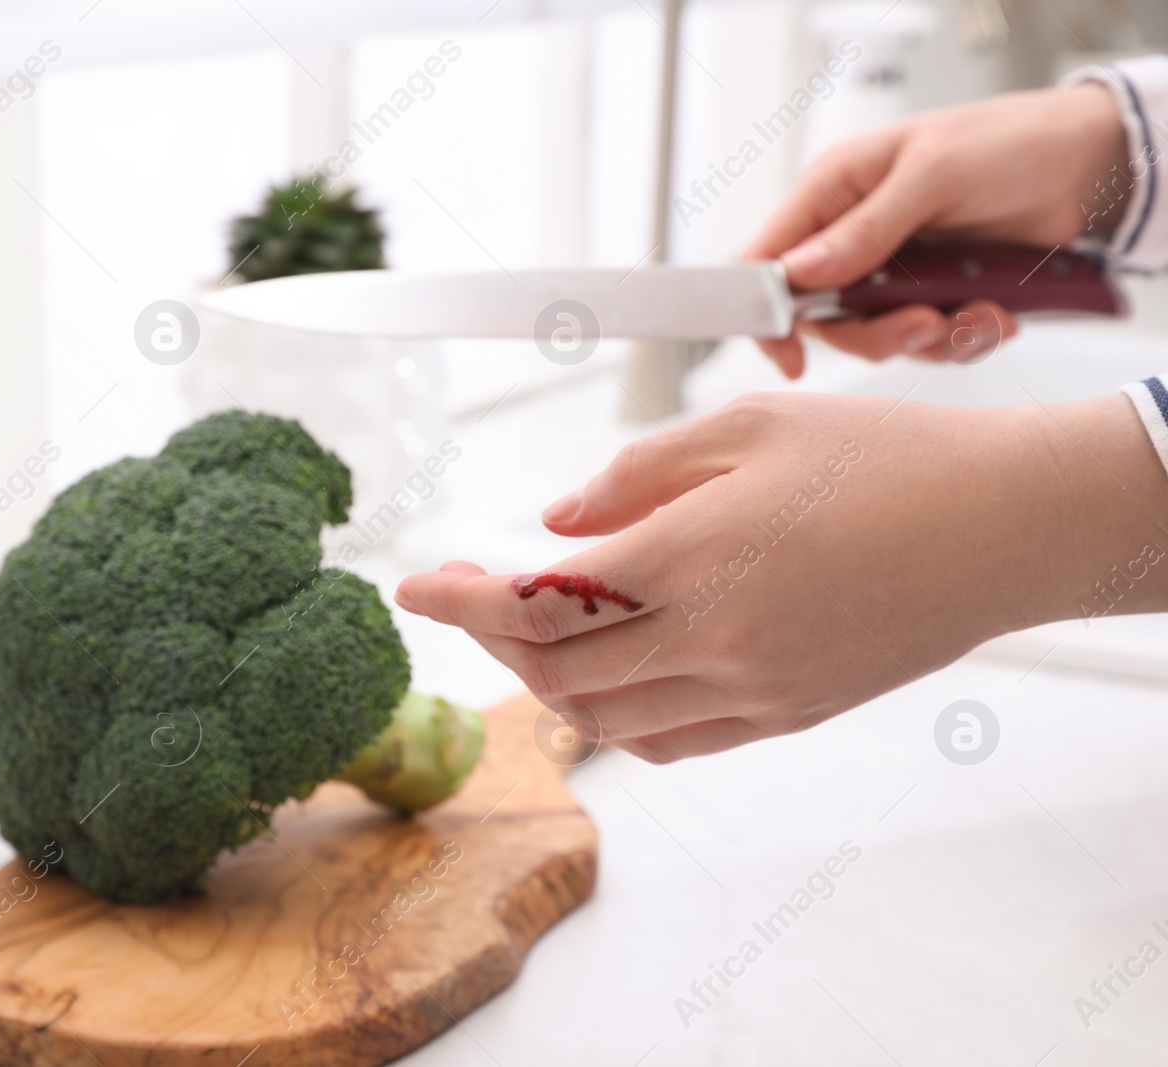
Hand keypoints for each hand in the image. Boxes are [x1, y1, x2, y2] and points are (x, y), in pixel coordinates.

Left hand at [397, 391, 1167, 761]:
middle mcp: (717, 639)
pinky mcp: (783, 715)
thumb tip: (553, 524)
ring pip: (603, 718)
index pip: (538, 599)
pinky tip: (604, 670)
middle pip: (555, 669)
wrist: (1003, 526)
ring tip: (530, 621)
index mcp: (697, 556)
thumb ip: (635, 474)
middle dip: (490, 633)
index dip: (459, 600)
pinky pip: (668, 742)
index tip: (412, 586)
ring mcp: (752, 691)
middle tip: (468, 586)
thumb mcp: (748, 424)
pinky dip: (613, 715)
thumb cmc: (883, 456)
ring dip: (543, 678)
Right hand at [744, 81, 1129, 377]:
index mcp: (834, 190)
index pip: (768, 259)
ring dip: (929, 338)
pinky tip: (996, 314)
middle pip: (823, 315)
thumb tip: (798, 272)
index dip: (766, 313)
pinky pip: (927, 340)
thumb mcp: (933, 173)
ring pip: (877, 335)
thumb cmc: (1008, 141)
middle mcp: (854, 234)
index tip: (790, 356)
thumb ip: (864, 227)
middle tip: (922, 325)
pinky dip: (963, 339)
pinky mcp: (932, 293)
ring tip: (978, 315)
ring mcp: (894, 268)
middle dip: (874, 333)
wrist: (1089, 164)